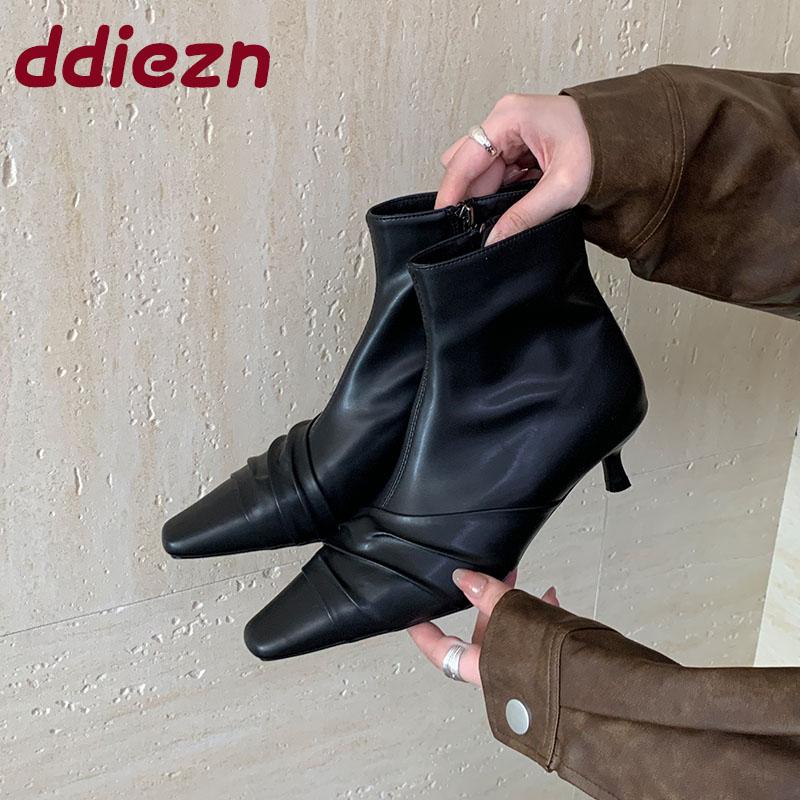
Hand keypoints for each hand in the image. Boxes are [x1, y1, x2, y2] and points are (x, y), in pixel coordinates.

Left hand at [408, 569, 558, 686]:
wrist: (608, 695)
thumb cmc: (565, 671)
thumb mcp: (521, 618)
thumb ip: (492, 596)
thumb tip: (464, 579)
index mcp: (485, 668)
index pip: (441, 651)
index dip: (424, 634)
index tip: (413, 618)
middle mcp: (500, 674)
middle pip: (480, 635)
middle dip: (486, 603)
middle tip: (487, 578)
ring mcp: (523, 673)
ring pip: (510, 633)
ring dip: (515, 606)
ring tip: (524, 584)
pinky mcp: (546, 668)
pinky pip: (534, 638)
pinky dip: (539, 616)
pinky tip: (550, 599)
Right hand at [435, 94, 591, 244]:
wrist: (629, 136)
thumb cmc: (603, 144)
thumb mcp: (564, 186)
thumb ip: (526, 214)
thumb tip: (494, 238)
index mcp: (509, 118)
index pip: (463, 160)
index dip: (451, 193)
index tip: (445, 220)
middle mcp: (505, 120)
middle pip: (471, 168)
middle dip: (473, 198)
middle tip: (480, 228)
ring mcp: (511, 131)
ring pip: (483, 173)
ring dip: (490, 197)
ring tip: (503, 217)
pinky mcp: (520, 145)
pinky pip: (499, 173)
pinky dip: (502, 192)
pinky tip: (513, 206)